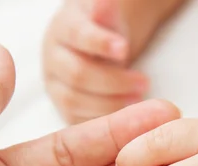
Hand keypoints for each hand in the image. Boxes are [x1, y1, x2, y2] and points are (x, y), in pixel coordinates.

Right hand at [42, 0, 147, 123]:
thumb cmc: (106, 29)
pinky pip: (77, 122)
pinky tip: (124, 119)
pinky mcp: (62, 110)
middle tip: (144, 83)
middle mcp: (53, 58)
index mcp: (63, 29)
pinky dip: (101, 122)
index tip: (124, 49)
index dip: (101, 43)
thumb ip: (106, 12)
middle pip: (77, 74)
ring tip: (139, 100)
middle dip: (114, 81)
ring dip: (110, 104)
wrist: (94, 48)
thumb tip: (104, 2)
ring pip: (74, 101)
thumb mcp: (109, 15)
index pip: (78, 35)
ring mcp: (54, 86)